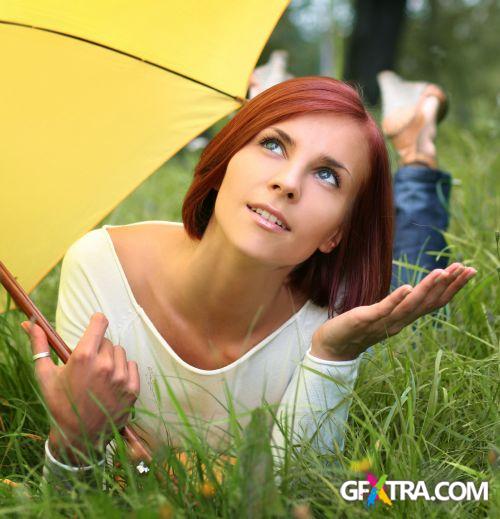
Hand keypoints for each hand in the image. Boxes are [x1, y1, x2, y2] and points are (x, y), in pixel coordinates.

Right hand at [22, 313, 139, 463]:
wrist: (77, 437)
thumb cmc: (59, 404)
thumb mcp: (45, 375)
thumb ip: (40, 346)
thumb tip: (32, 324)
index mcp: (84, 357)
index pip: (100, 323)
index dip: (97, 321)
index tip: (96, 323)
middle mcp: (105, 365)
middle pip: (107, 341)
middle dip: (98, 349)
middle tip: (88, 366)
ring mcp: (121, 377)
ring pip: (120, 353)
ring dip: (112, 360)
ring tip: (99, 377)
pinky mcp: (132, 389)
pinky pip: (132, 366)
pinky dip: (124, 371)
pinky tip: (111, 383)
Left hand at [311, 263, 476, 360]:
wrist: (333, 347)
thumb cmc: (357, 327)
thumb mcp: (383, 314)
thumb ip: (399, 305)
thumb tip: (413, 291)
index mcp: (404, 318)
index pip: (434, 302)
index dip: (452, 287)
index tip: (469, 271)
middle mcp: (398, 321)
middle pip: (429, 303)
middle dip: (449, 285)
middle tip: (467, 268)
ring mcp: (383, 322)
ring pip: (410, 305)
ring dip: (427, 288)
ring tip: (442, 272)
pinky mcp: (365, 319)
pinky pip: (383, 309)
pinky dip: (396, 299)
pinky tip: (407, 287)